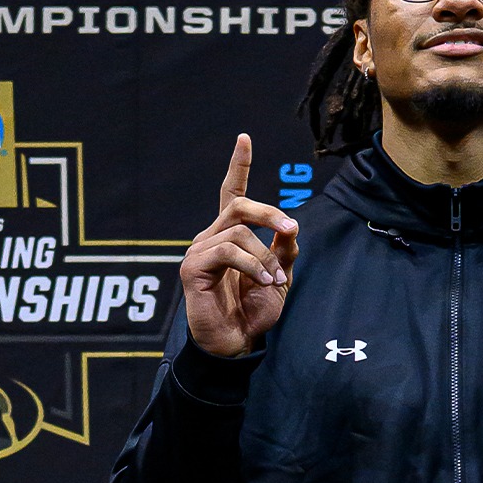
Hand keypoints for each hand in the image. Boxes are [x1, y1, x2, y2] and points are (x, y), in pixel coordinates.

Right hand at [180, 134, 298, 356]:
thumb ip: (284, 251)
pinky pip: (228, 251)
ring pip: (238, 231)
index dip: (238, 166)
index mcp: (230, 236)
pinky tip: (264, 281)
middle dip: (269, 213)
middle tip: (290, 230)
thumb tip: (289, 227)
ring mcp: (199, 252)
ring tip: (275, 279)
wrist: (236, 343)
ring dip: (264, 254)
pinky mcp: (192, 268)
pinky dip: (252, 264)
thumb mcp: (280, 277)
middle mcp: (211, 238)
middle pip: (238, 205)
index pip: (232, 194)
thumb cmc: (253, 312)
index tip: (244, 138)